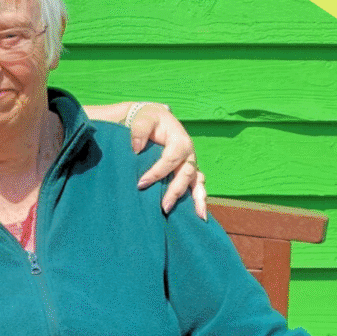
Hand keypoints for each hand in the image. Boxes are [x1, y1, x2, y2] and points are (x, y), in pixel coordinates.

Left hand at [128, 103, 207, 219]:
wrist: (154, 120)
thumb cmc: (148, 119)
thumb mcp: (143, 119)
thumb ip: (139, 130)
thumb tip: (136, 148)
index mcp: (180, 140)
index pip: (171, 159)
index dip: (157, 172)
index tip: (141, 184)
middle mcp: (189, 154)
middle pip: (186, 174)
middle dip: (176, 191)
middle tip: (164, 206)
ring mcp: (190, 164)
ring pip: (197, 182)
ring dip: (197, 199)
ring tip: (198, 216)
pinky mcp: (188, 172)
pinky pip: (197, 186)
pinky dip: (200, 200)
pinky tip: (200, 215)